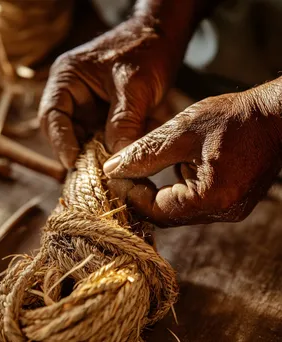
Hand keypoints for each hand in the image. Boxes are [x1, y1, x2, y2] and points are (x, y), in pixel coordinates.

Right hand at [38, 16, 176, 167]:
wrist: (165, 38)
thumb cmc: (145, 50)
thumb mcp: (134, 85)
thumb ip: (124, 121)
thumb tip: (117, 159)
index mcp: (68, 79)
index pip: (52, 116)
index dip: (60, 142)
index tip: (73, 163)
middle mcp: (75, 96)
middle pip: (68, 133)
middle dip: (82, 153)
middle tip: (96, 174)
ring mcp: (92, 107)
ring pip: (89, 140)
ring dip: (102, 154)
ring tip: (116, 169)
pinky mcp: (108, 116)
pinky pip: (108, 138)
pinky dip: (119, 148)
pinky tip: (132, 155)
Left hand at [104, 79, 281, 226]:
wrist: (275, 115)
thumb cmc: (232, 117)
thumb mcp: (181, 131)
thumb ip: (144, 153)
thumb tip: (112, 169)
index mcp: (212, 198)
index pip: (156, 210)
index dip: (130, 195)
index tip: (115, 175)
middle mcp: (223, 212)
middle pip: (166, 215)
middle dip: (142, 195)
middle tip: (125, 174)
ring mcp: (229, 209)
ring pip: (178, 210)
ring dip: (158, 192)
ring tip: (146, 168)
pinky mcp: (231, 201)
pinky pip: (193, 203)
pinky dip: (176, 189)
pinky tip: (176, 166)